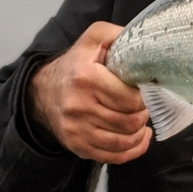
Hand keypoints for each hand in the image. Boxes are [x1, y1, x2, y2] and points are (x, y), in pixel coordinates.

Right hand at [28, 21, 151, 162]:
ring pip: (122, 141)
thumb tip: (144, 39)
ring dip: (140, 133)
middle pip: (128, 121)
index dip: (146, 96)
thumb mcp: (94, 37)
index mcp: (86, 78)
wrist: (44, 90)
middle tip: (147, 104)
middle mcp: (79, 106)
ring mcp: (76, 130)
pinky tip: (140, 138)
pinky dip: (132, 151)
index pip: (129, 98)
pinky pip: (112, 157)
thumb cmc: (77, 62)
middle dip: (144, 114)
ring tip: (142, 119)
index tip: (148, 90)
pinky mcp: (77, 146)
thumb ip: (118, 34)